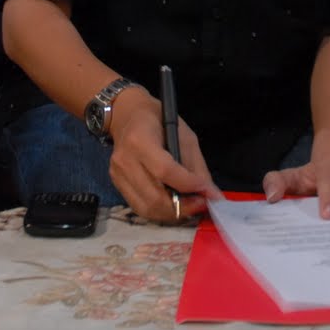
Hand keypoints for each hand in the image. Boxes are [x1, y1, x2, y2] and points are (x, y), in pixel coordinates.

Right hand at [107, 90, 217, 223]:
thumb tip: (212, 195)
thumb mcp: (184, 135)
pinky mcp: (117, 184)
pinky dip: (160, 212)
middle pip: (154, 197)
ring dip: (173, 214)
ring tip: (190, 208)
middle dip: (183, 207)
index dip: (188, 185)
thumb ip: (197, 166)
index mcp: (140, 140)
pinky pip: (140, 207)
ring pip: (147, 208)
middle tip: (201, 204)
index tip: (207, 192)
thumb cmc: (158, 121)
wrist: (126, 115)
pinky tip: (174, 206)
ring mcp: (118, 175)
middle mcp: (125, 160)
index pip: (164, 171)